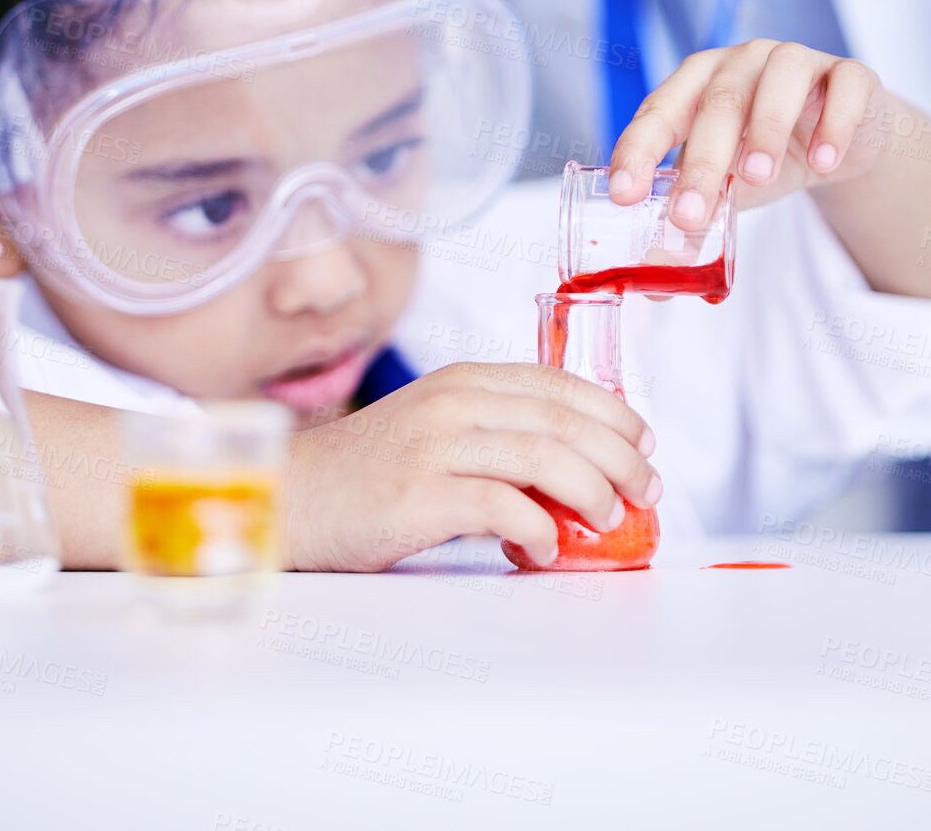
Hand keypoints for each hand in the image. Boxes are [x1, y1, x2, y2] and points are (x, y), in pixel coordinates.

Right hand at [281, 362, 659, 571]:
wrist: (286, 496)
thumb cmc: (364, 474)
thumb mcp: (434, 430)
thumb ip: (495, 435)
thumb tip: (574, 470)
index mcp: (463, 381)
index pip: (560, 384)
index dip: (614, 413)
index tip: (644, 443)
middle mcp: (453, 403)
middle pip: (565, 420)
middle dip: (620, 458)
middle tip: (644, 491)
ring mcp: (434, 446)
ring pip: (546, 457)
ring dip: (593, 493)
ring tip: (607, 521)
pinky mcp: (418, 495)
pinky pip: (504, 508)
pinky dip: (540, 531)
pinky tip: (544, 548)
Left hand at [607, 39, 888, 227]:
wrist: (839, 143)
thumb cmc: (764, 156)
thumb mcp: (724, 191)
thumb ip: (692, 227)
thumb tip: (657, 287)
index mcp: (696, 86)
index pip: (659, 111)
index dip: (638, 150)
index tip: (624, 194)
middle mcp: (742, 63)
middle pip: (718, 102)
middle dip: (702, 162)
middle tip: (690, 216)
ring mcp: (798, 61)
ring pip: (780, 77)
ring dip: (765, 128)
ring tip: (757, 177)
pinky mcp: (851, 76)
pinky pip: (845, 85)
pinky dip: (835, 123)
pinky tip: (823, 163)